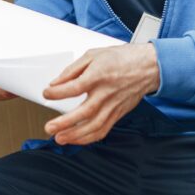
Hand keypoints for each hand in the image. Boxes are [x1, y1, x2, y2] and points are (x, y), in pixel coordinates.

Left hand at [42, 43, 160, 144]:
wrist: (147, 67)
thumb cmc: (122, 59)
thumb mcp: (94, 55)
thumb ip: (73, 69)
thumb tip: (56, 82)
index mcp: (99, 75)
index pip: (75, 87)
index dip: (58, 92)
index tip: (47, 93)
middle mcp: (106, 93)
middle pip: (84, 112)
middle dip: (65, 122)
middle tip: (49, 127)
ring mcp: (113, 105)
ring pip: (94, 126)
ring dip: (75, 135)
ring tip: (60, 138)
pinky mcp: (118, 114)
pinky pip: (103, 130)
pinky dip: (89, 138)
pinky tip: (77, 139)